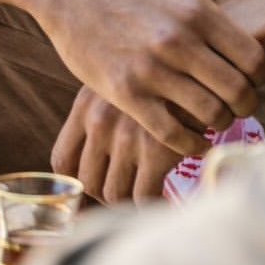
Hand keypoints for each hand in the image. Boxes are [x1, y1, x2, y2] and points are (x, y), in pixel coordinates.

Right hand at [29, 0, 264, 155]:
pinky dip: (189, 142)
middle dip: (248, 101)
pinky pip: (170, 133)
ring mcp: (151, 70)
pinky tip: (193, 136)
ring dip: (221, 121)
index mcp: (198, 8)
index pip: (253, 56)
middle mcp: (178, 41)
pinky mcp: (125, 93)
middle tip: (243, 102)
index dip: (263, 72)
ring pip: (208, 114)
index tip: (256, 75)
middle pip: (237, 89)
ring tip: (219, 115)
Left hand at [52, 86, 185, 203]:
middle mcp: (100, 121)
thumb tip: (95, 154)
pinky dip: (151, 200)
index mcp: (86, 104)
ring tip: (145, 187)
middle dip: (106, 190)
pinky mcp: (156, 151)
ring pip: (113, 193)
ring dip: (129, 197)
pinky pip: (142, 196)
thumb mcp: (122, 80)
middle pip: (87, 182)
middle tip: (127, 187)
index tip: (90, 188)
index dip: (74, 182)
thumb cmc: (163, 73)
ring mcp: (127, 137)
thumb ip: (103, 109)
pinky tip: (163, 190)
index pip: (63, 160)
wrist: (201, 64)